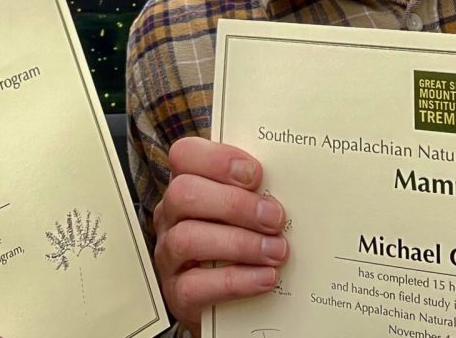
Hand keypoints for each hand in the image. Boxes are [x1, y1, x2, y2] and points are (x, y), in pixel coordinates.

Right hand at [152, 136, 287, 336]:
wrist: (225, 301)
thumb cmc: (236, 237)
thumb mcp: (239, 208)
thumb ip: (252, 191)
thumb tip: (287, 183)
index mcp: (184, 183)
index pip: (184, 154)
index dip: (217, 159)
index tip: (256, 173)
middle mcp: (169, 215)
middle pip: (184, 194)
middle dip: (234, 204)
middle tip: (274, 217)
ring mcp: (168, 255)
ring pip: (187, 238)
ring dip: (238, 243)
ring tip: (275, 251)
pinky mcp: (177, 293)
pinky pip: (196, 285)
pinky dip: (236, 280)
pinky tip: (265, 277)